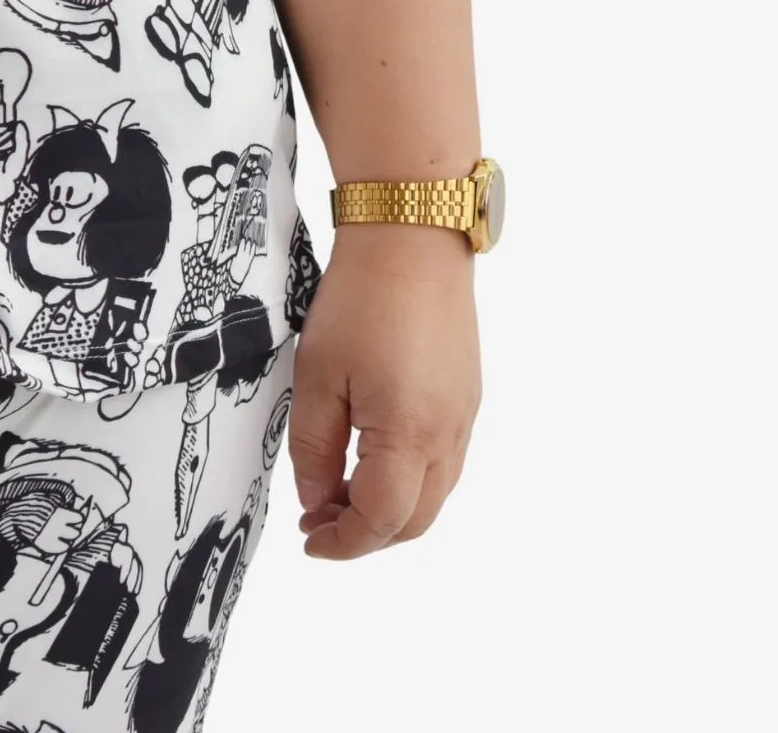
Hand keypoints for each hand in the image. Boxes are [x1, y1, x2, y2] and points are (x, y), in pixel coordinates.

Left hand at [289, 223, 480, 559]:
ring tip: (338, 487)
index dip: (343, 542)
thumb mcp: (317, 374)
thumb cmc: (362, 297)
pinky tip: (372, 454)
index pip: (380, 521)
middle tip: (319, 517)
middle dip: (367, 534)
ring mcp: (463, 416)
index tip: (310, 539)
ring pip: (434, 494)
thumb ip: (313, 446)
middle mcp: (447, 434)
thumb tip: (315, 496)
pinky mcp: (466, 395)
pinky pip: (444, 460)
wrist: (413, 235)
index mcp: (408, 434)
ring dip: (389, 508)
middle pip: (415, 520)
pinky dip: (409, 477)